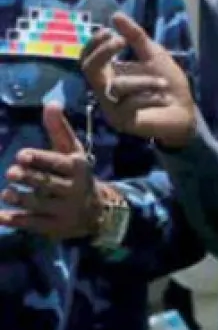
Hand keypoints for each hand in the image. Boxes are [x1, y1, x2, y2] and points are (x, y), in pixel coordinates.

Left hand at [0, 104, 107, 239]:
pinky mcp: (54, 227)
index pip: (58, 163)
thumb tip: (51, 103)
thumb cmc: (75, 174)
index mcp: (77, 167)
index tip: (21, 155)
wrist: (96, 211)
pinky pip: (34, 224)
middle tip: (11, 173)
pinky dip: (17, 220)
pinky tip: (1, 216)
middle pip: (49, 183)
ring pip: (40, 204)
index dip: (40, 159)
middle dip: (30, 178)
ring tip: (6, 193)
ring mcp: (64, 210)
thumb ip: (59, 129)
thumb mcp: (71, 151)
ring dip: (22, 199)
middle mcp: (74, 189)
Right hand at [81, 12, 195, 147]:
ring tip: (164, 83)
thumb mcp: (154, 55)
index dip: (93, 44)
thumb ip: (136, 37)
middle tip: (123, 41)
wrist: (185, 110)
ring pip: (116, 86)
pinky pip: (131, 104)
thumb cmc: (168, 83)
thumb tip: (116, 15)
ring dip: (143, 81)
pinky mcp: (122, 121)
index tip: (109, 30)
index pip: (88, 58)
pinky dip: (151, 98)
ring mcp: (112, 107)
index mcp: (110, 73)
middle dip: (103, 53)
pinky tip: (163, 99)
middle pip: (89, 69)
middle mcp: (105, 89)